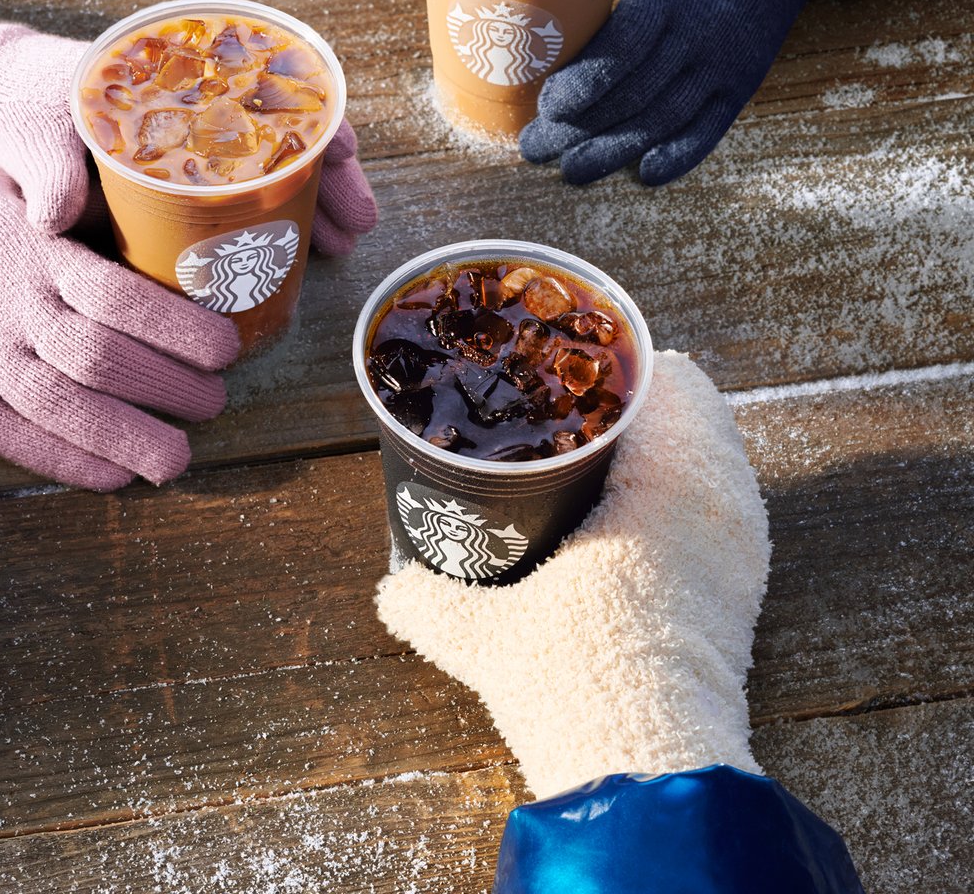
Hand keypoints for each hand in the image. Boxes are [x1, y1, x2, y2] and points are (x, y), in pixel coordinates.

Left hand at [0, 2, 377, 249]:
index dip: (309, 119)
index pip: (260, 89)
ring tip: (338, 246)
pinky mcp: (167, 180)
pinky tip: (289, 249)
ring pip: (264, 167)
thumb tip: (57, 221)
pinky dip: (266, 218)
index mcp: (161, 79)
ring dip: (306, 202)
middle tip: (355, 227)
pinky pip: (231, 195)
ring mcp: (180, 144)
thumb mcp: (22, 133)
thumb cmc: (3, 99)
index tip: (342, 158)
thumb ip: (44, 173)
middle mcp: (183, 106)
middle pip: (278, 132)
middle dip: (327, 177)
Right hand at [0, 137, 238, 490]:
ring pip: (67, 407)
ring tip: (179, 457)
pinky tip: (115, 476)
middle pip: (106, 359)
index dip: (182, 330)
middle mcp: (16, 308)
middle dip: (172, 390)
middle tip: (215, 402)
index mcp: (40, 254)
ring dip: (132, 439)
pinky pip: (17, 439)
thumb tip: (170, 240)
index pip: (124, 297)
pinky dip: (70, 463)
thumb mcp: (24, 191)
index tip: (227, 349)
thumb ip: (88, 222)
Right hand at [375, 352, 768, 799]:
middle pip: (694, 405)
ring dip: (662, 439)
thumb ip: (428, 602)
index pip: (669, 380)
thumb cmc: (579, 684)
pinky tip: (627, 507)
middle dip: (635, 397)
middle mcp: (722, 503)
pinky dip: (681, 482)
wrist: (650, 776)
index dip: (619, 358)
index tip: (568, 359)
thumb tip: (392, 588)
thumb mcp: (487, 636)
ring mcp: (742, 546)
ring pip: (713, 451)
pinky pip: (720, 496)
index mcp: (670, 485)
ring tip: (593, 447)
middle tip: (567, 402)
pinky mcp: (742, 586)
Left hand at [519, 0, 848, 185]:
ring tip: (570, 170)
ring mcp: (723, 62)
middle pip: (635, 91)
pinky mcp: (740, 86)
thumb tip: (524, 26)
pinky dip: (679, 156)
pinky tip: (644, 175)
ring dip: (615, 150)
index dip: (585, 81)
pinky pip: (710, 129)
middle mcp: (699, 29)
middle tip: (534, 148)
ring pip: (665, 118)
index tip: (546, 106)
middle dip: (580, 127)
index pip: (624, 45)